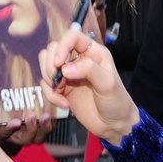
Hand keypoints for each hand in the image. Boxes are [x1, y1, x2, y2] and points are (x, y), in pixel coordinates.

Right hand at [39, 28, 138, 145]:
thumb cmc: (116, 101)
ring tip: (62, 92)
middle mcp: (79, 60)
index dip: (62, 46)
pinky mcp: (62, 89)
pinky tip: (65, 104)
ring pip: (46, 66)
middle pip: (53, 49)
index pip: (72, 36)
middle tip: (59, 82)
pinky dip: (51, 95)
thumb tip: (65, 68)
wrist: (113, 125)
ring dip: (49, 80)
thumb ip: (88, 70)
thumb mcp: (107, 83)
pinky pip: (46, 85)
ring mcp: (69, 74)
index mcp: (93, 52)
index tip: (58, 63)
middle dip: (51, 65)